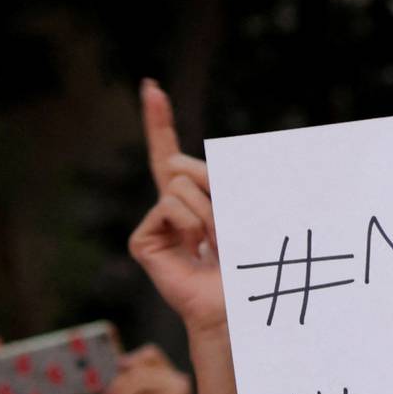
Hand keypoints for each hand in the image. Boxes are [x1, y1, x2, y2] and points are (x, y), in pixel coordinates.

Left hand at [103, 344, 196, 393]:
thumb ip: (135, 388)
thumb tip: (112, 374)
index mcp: (174, 377)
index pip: (152, 354)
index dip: (133, 358)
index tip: (118, 367)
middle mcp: (179, 380)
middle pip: (141, 371)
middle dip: (119, 383)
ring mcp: (177, 392)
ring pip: (139, 385)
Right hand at [128, 80, 225, 336]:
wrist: (238, 306)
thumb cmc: (249, 263)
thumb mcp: (244, 209)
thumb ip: (222, 179)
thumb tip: (185, 164)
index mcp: (194, 200)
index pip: (171, 154)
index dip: (159, 121)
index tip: (150, 87)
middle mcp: (169, 209)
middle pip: (180, 164)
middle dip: (210, 184)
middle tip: (225, 227)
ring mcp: (155, 225)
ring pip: (176, 184)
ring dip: (206, 211)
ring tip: (214, 243)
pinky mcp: (144, 242)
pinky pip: (166, 205)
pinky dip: (190, 223)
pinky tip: (195, 250)